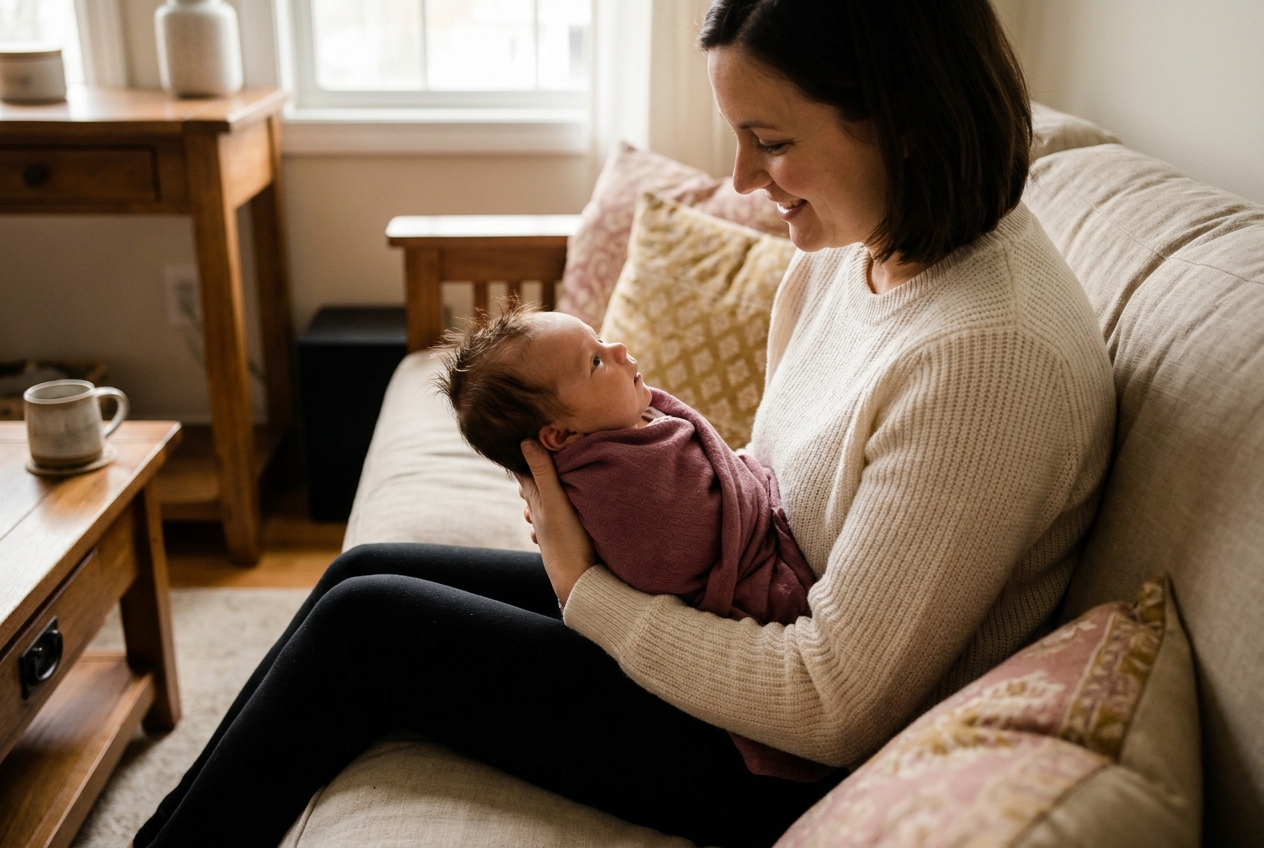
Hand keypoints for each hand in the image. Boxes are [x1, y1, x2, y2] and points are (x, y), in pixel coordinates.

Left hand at [516, 440, 595, 605]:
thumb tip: (525, 441)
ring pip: (541, 501)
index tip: (524, 434)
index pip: (524, 470)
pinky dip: (553, 506)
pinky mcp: (562, 538)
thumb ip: (543, 472)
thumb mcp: (555, 501)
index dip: (524, 452)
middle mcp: (538, 512)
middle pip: (532, 484)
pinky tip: (558, 506)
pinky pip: (554, 517)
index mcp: (535, 499)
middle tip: (539, 448)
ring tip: (548, 473)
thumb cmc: (567, 539)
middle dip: (534, 468)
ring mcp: (549, 527)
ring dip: (544, 487)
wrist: (577, 579)